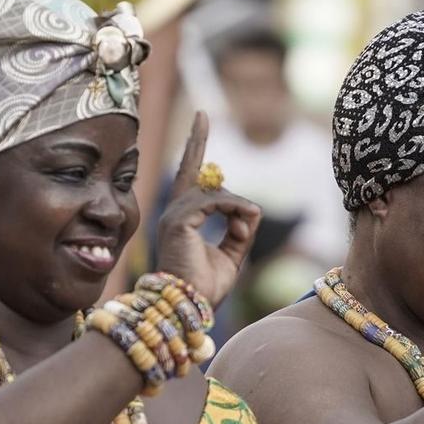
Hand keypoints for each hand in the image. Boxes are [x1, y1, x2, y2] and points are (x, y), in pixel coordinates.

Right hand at [154, 112, 261, 306]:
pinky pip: (215, 202)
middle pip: (191, 170)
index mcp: (183, 220)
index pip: (189, 180)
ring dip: (237, 208)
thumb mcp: (230, 255)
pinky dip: (234, 209)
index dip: (194, 153)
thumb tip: (249, 211)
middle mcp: (174, 213)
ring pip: (214, 192)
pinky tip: (245, 219)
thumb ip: (238, 231)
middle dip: (196, 141)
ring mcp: (174, 215)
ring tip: (245, 227)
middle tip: (201, 115)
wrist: (188, 307)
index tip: (199, 126)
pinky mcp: (179, 221)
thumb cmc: (204, 288)